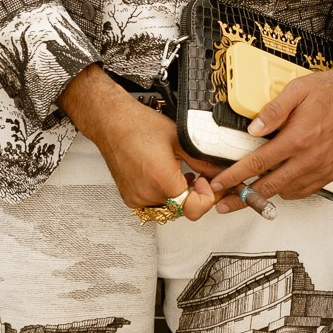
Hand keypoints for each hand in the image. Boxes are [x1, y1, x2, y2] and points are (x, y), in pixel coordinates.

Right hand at [58, 65, 215, 218]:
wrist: (112, 122)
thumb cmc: (139, 126)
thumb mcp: (181, 140)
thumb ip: (204, 161)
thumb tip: (220, 172)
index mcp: (163, 182)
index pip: (196, 209)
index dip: (207, 196)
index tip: (206, 181)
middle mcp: (147, 195)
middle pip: (183, 210)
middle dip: (195, 195)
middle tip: (197, 176)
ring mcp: (137, 198)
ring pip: (170, 208)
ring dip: (179, 195)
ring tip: (179, 173)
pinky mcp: (130, 197)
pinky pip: (155, 203)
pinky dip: (164, 194)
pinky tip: (164, 176)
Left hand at [207, 57, 332, 212]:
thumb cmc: (330, 91)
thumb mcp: (296, 91)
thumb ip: (273, 111)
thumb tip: (253, 129)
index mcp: (298, 138)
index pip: (258, 164)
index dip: (235, 176)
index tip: (220, 185)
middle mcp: (310, 158)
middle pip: (269, 187)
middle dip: (243, 198)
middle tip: (225, 203)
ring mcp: (323, 168)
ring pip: (287, 192)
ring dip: (266, 195)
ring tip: (250, 194)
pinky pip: (306, 191)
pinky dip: (289, 191)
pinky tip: (280, 185)